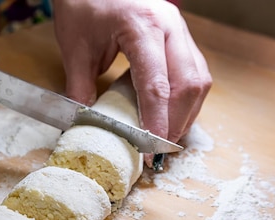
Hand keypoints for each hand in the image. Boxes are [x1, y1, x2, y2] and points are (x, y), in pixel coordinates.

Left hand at [52, 0, 211, 164]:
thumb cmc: (84, 4)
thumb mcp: (76, 48)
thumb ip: (81, 88)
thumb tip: (85, 126)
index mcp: (142, 26)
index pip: (156, 85)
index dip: (155, 122)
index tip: (148, 150)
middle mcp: (170, 26)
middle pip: (188, 84)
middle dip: (176, 122)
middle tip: (158, 149)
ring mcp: (180, 30)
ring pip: (199, 79)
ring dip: (186, 113)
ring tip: (166, 137)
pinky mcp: (181, 36)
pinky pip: (195, 72)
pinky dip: (186, 99)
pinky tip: (171, 114)